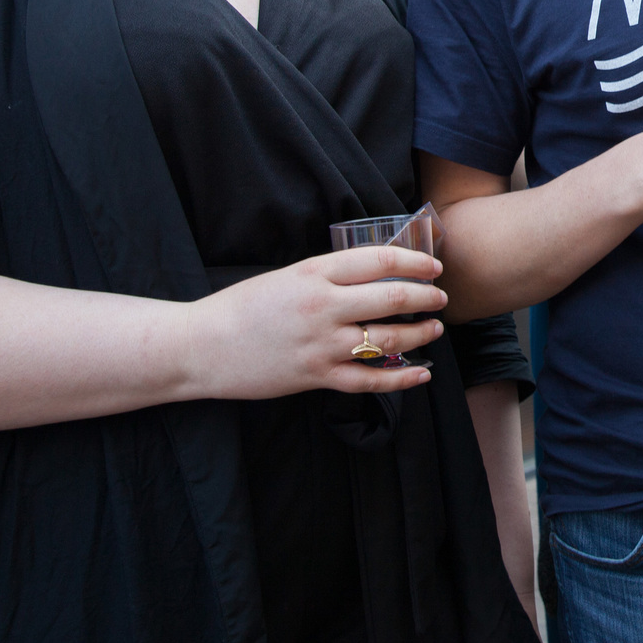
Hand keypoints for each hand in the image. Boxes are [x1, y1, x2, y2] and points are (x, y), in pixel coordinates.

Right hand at [184, 246, 447, 398]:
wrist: (201, 346)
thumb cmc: (243, 307)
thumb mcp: (288, 276)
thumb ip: (329, 276)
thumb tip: (375, 275)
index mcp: (315, 272)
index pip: (380, 261)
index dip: (416, 263)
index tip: (434, 267)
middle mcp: (323, 306)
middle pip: (393, 298)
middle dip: (426, 297)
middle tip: (441, 298)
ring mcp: (321, 344)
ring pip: (388, 340)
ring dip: (420, 334)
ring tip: (434, 329)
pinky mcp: (315, 376)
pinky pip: (369, 381)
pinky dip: (401, 379)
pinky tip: (421, 374)